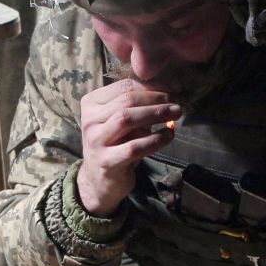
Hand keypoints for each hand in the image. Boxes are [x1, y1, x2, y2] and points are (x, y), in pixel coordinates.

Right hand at [76, 76, 181, 214]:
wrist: (100, 180)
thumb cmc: (115, 144)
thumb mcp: (120, 121)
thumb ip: (137, 106)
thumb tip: (168, 91)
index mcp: (91, 103)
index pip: (123, 86)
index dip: (151, 85)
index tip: (173, 88)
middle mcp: (89, 120)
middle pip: (126, 100)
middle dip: (155, 98)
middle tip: (176, 102)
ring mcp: (96, 141)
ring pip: (126, 118)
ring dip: (155, 114)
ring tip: (175, 113)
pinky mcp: (107, 161)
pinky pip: (135, 147)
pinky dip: (156, 139)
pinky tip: (169, 134)